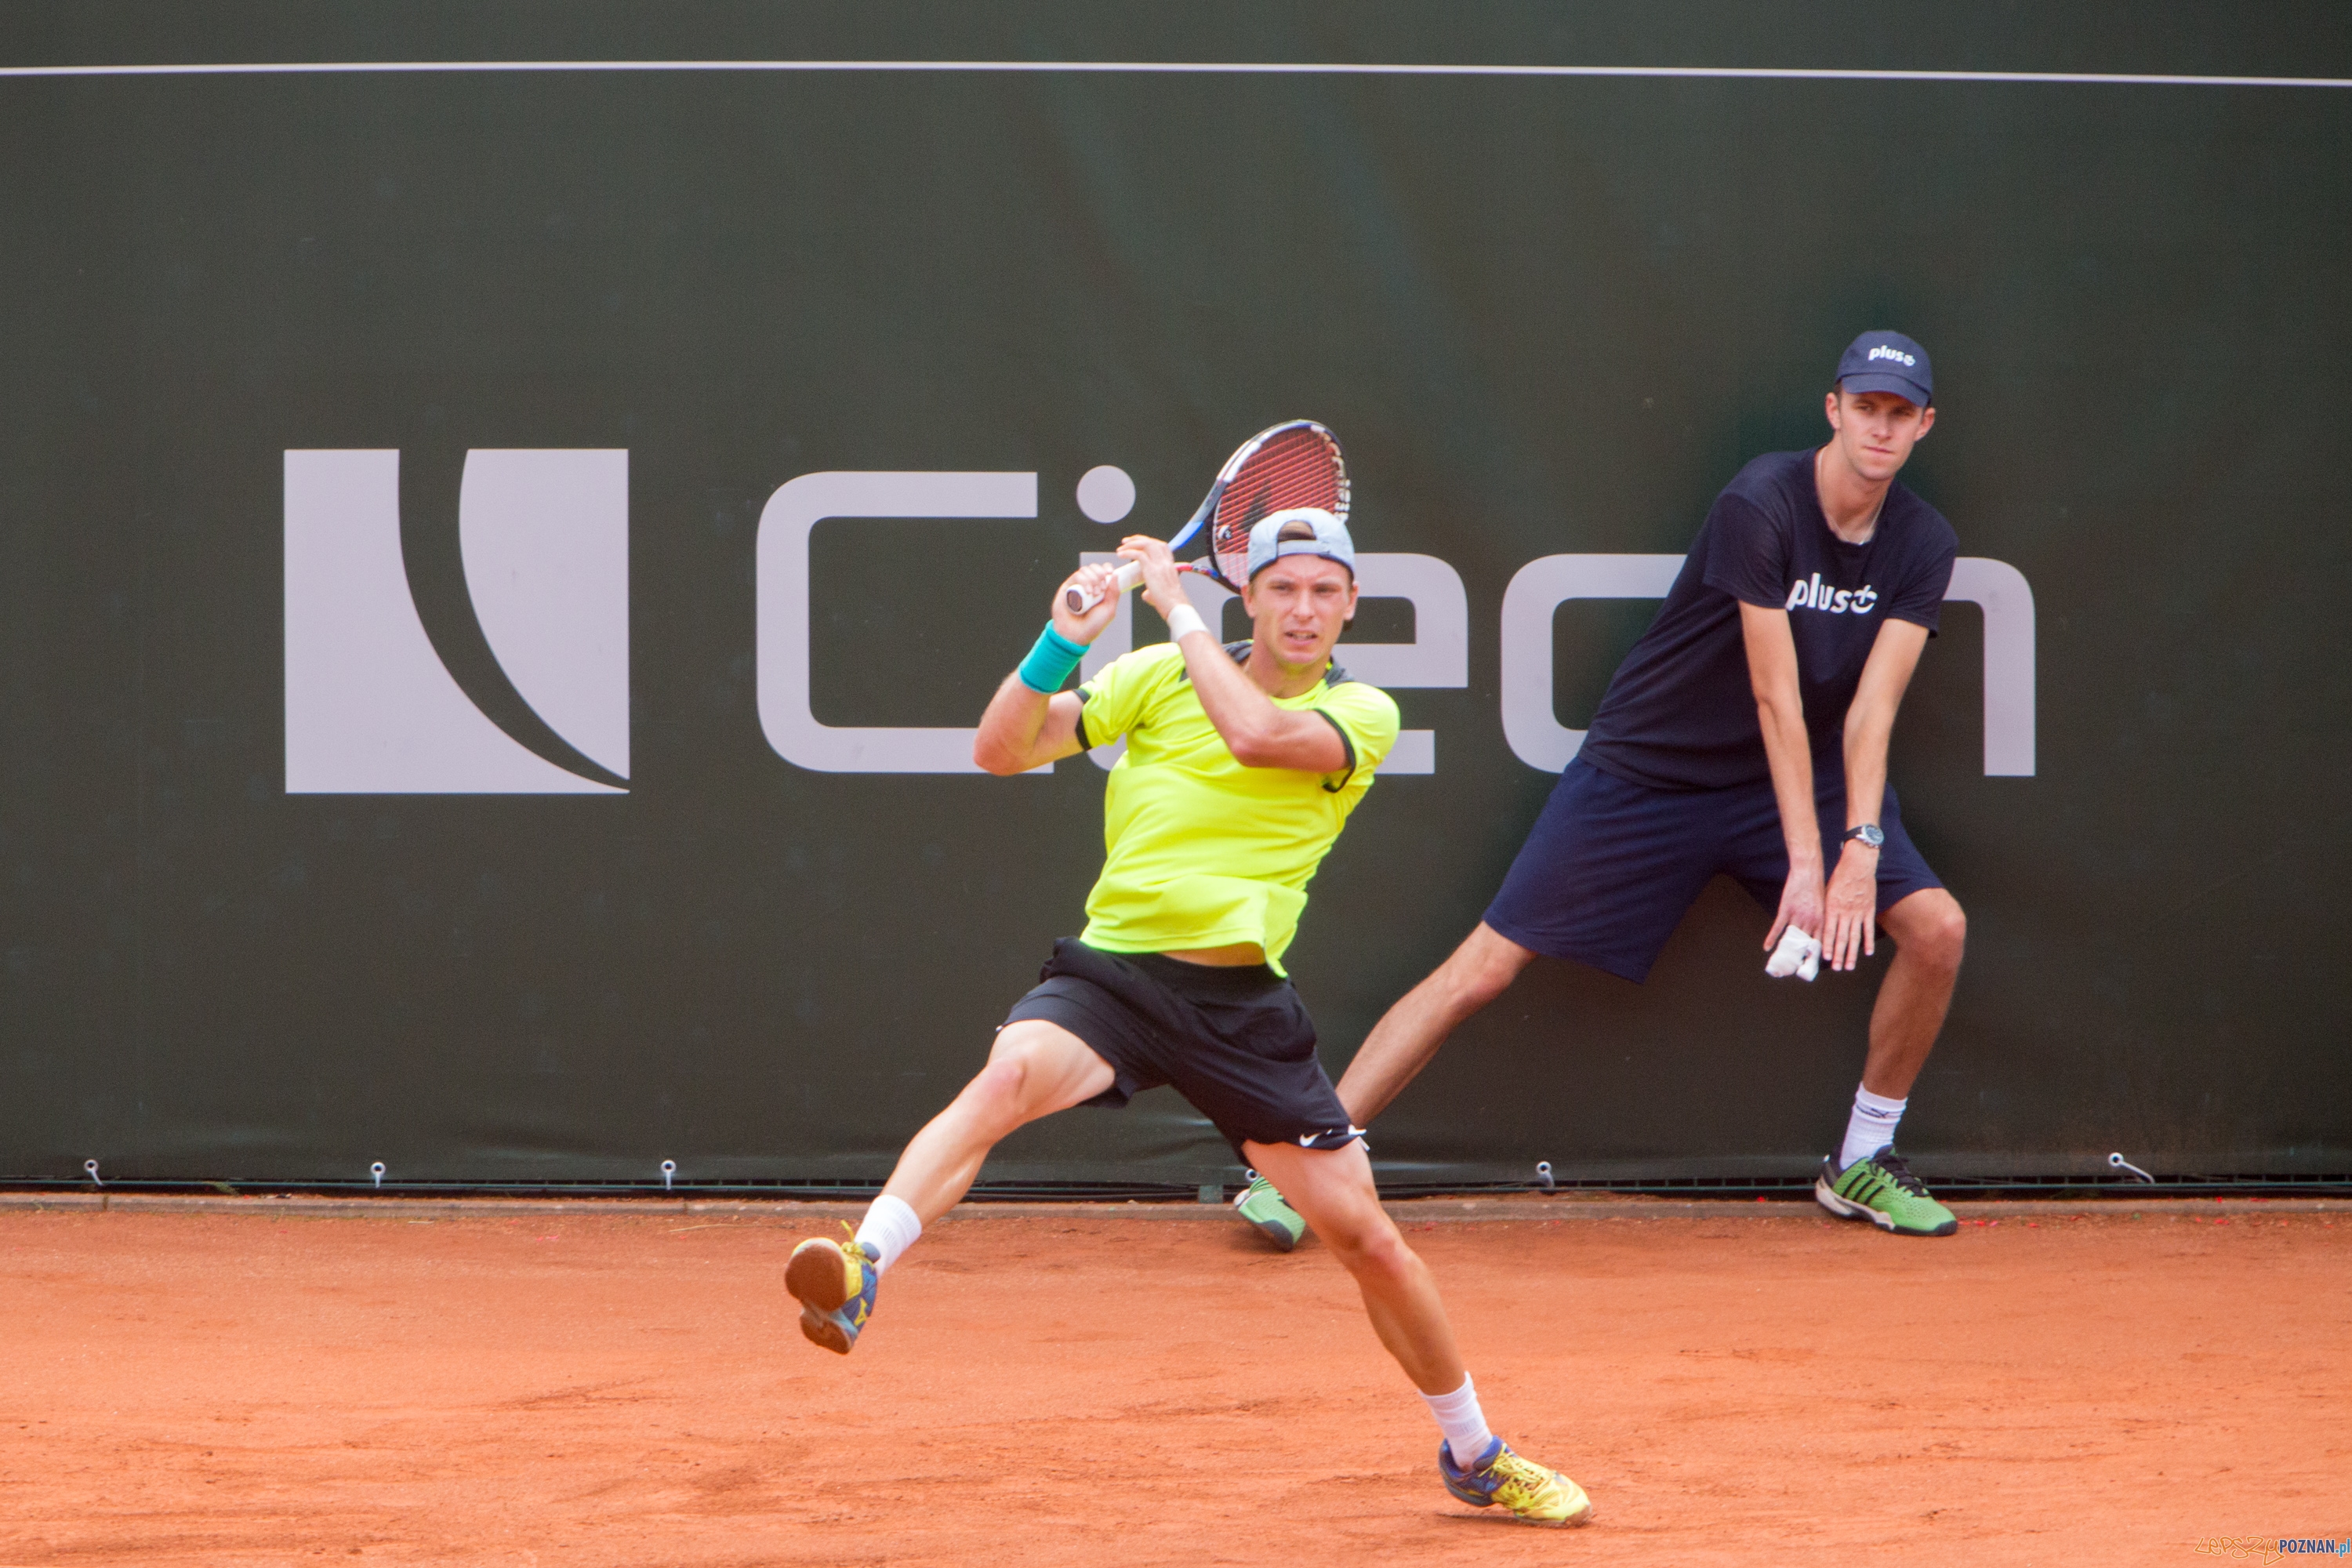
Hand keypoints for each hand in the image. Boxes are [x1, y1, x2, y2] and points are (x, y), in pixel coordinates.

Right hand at [1051, 560, 1121, 645]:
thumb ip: (1114, 593)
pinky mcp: (1067, 588)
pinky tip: (1087, 592)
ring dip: (1092, 578)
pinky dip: (1084, 580)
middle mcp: (1088, 586)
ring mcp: (1077, 586)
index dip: (1106, 568)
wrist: (1075, 635)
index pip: (1102, 571)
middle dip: (1100, 574)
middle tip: (1101, 589)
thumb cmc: (1093, 626)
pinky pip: (1076, 576)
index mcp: (1099, 590)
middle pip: (1094, 568)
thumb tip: (1115, 574)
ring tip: (1094, 594)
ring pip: (1085, 570)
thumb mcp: (1109, 610)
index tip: (1110, 572)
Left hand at [1118, 535, 1190, 624]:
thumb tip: (1146, 594)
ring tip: (1121, 548)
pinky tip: (1120, 555)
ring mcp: (1160, 565)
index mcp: (1170, 566)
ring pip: (1145, 545)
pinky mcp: (1152, 570)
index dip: (1149, 542)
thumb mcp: (1163, 593)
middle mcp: (1166, 562)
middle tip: (1125, 541)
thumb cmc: (1171, 605)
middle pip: (1152, 542)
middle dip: (1137, 539)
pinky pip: (1138, 554)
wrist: (1176, 608)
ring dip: (1131, 544)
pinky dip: (1128, 552)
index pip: (1161, 546)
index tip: (1138, 543)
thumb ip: (1153, 591)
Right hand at [1765, 862, 1823, 958]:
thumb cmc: (1818, 886)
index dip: (1814, 956)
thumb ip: (1821, 920)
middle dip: (1800, 957)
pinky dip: (1772, 938)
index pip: (1819, 944)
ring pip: (1791, 938)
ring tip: (1780, 960)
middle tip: (1794, 968)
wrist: (1808, 871)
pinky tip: (1767, 947)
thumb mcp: (1824, 906)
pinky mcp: (1786, 910)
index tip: (1810, 966)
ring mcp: (1798, 916)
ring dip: (1785, 950)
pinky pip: (1778, 927)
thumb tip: (1818, 932)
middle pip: (1804, 944)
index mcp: (1822, 921)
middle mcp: (1811, 921)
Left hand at [1821, 844, 1878, 971]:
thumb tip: (1820, 924)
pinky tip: (1867, 952)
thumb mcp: (1827, 892)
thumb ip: (1826, 909)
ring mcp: (1858, 912)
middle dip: (1838, 954)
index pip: (1828, 930)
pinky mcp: (1869, 910)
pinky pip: (1868, 929)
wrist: (1857, 865)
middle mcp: (1845, 912)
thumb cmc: (1839, 878)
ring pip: (1855, 937)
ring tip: (1849, 966)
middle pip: (1841, 937)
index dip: (1826, 945)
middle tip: (1836, 968)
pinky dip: (1868, 941)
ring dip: (1852, 953)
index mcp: (1832, 907)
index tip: (1824, 957)